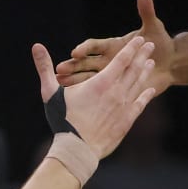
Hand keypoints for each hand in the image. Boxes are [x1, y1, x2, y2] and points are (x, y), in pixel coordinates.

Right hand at [33, 34, 158, 157]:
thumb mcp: (51, 92)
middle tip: (152, 45)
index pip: (122, 60)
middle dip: (143, 55)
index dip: (132, 48)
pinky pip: (139, 105)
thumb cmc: (63, 120)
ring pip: (138, 85)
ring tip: (151, 63)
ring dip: (145, 72)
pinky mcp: (126, 121)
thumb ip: (45, 68)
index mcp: (102, 82)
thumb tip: (36, 46)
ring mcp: (124, 107)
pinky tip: (151, 91)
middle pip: (134, 69)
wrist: (77, 150)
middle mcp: (117, 92)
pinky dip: (145, 96)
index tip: (140, 38)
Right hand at [55, 0, 173, 93]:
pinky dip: (94, 97)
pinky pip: (106, 95)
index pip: (94, 45)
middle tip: (59, 70)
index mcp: (113, 46)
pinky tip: (80, 103)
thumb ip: (146, 9)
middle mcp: (110, 62)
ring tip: (63, 85)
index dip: (85, 48)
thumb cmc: (161, 44)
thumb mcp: (153, 27)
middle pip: (87, 64)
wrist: (172, 64)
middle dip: (73, 66)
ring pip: (91, 80)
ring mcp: (115, 79)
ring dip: (77, 82)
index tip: (76, 52)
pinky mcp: (121, 92)